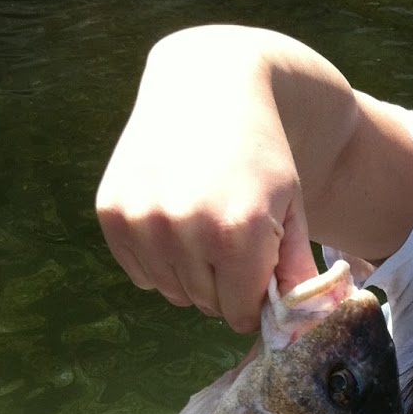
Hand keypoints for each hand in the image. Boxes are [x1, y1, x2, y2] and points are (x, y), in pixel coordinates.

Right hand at [96, 30, 319, 332]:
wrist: (209, 88)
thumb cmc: (261, 156)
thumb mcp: (292, 208)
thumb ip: (297, 271)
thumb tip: (300, 325)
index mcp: (238, 233)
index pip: (241, 312)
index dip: (253, 299)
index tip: (256, 273)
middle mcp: (185, 229)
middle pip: (206, 304)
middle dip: (223, 286)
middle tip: (230, 240)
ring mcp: (143, 220)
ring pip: (171, 292)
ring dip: (190, 275)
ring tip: (204, 225)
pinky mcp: (112, 212)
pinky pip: (139, 273)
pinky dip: (158, 260)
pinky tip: (174, 217)